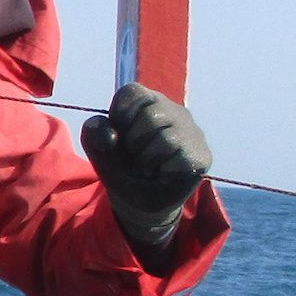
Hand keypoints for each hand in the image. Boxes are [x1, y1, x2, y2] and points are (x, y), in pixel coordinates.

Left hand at [81, 84, 211, 250]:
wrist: (139, 203)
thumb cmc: (121, 168)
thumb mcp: (99, 150)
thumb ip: (94, 134)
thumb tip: (110, 135)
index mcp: (148, 102)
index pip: (132, 92)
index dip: (119, 115)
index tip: (119, 135)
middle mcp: (175, 111)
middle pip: (151, 115)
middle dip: (133, 142)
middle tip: (135, 155)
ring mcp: (192, 132)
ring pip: (167, 138)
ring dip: (146, 160)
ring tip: (146, 167)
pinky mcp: (201, 155)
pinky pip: (180, 157)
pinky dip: (162, 171)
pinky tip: (162, 174)